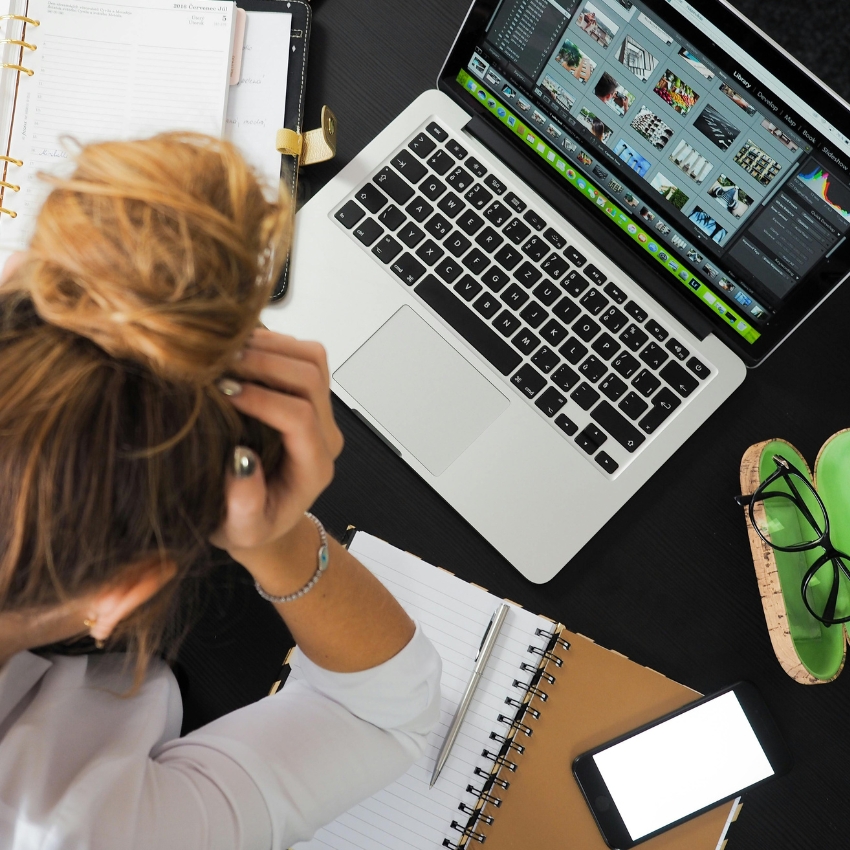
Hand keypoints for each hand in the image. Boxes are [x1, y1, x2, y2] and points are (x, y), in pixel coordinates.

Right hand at [210, 330, 343, 563]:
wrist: (263, 517)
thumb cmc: (249, 525)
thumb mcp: (240, 530)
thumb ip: (244, 505)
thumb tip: (241, 460)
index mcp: (313, 467)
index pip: (299, 418)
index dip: (262, 399)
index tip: (223, 392)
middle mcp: (325, 435)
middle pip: (311, 378)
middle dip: (264, 363)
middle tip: (219, 363)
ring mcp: (321, 411)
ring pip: (312, 358)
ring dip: (270, 346)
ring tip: (225, 352)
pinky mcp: (309, 394)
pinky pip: (303, 354)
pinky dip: (272, 342)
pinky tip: (236, 350)